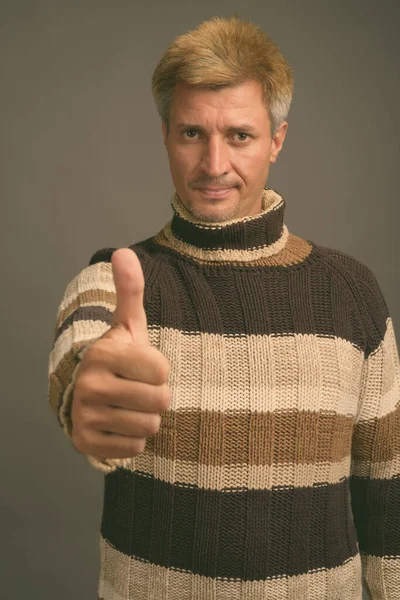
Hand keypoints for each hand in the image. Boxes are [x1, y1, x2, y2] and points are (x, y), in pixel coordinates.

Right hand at [71, 248, 170, 459]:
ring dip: (147, 417)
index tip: (143, 366)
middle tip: (139, 389)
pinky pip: (135, 447)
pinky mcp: (85, 442)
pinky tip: (119, 423)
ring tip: (130, 405)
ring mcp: (85, 415)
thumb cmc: (120, 358)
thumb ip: (131, 291)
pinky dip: (133, 438)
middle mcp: (89, 384)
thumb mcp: (128, 325)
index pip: (162, 370)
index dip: (160, 370)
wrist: (89, 394)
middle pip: (160, 400)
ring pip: (149, 425)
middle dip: (157, 397)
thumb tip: (124, 252)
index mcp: (103, 353)